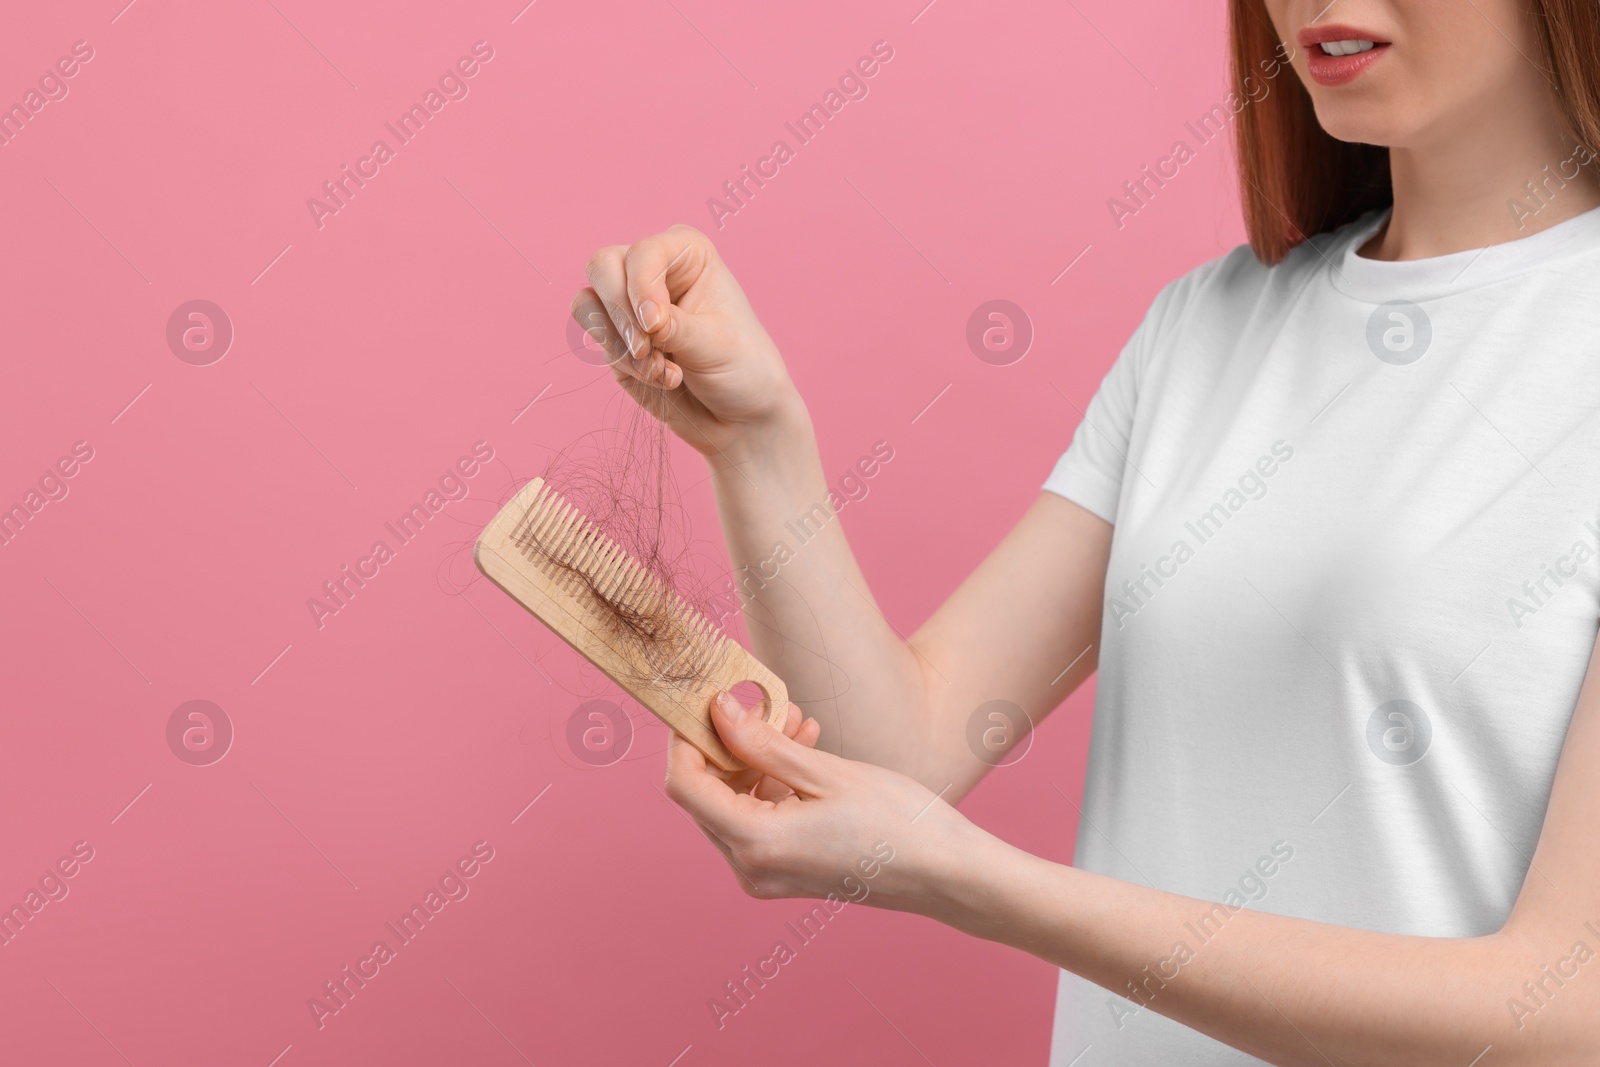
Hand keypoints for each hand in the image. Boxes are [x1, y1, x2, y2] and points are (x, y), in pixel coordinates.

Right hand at [570, 225, 807, 457]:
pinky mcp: (616, 338)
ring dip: (620, 345)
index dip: (642, 287)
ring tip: (663, 372)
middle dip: (621, 315)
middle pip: (603, 266)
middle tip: (648, 350)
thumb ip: (676, 328)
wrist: (738, 414)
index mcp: (687, 253)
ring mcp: (629, 303)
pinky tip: (660, 379)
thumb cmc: (742, 368)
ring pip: (587, 303)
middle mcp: (653, 270)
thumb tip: (642, 321)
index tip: (655, 325)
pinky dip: (622, 363)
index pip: (643, 253)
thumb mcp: (717, 345)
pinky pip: (596, 341)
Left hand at [665, 690, 987, 915]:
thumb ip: (762, 743)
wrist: (945, 873)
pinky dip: (772, 783)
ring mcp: (767, 876)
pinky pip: (759, 820)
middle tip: (763, 703)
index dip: (685, 738)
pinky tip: (804, 749)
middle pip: (706, 795)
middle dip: (728, 743)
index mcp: (756, 843)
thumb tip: (717, 710)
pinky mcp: (785, 873)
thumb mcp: (825, 772)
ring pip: (733, 804)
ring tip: (796, 720)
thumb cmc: (897, 821)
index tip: (704, 701)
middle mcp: (751, 868)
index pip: (685, 784)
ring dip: (755, 759)